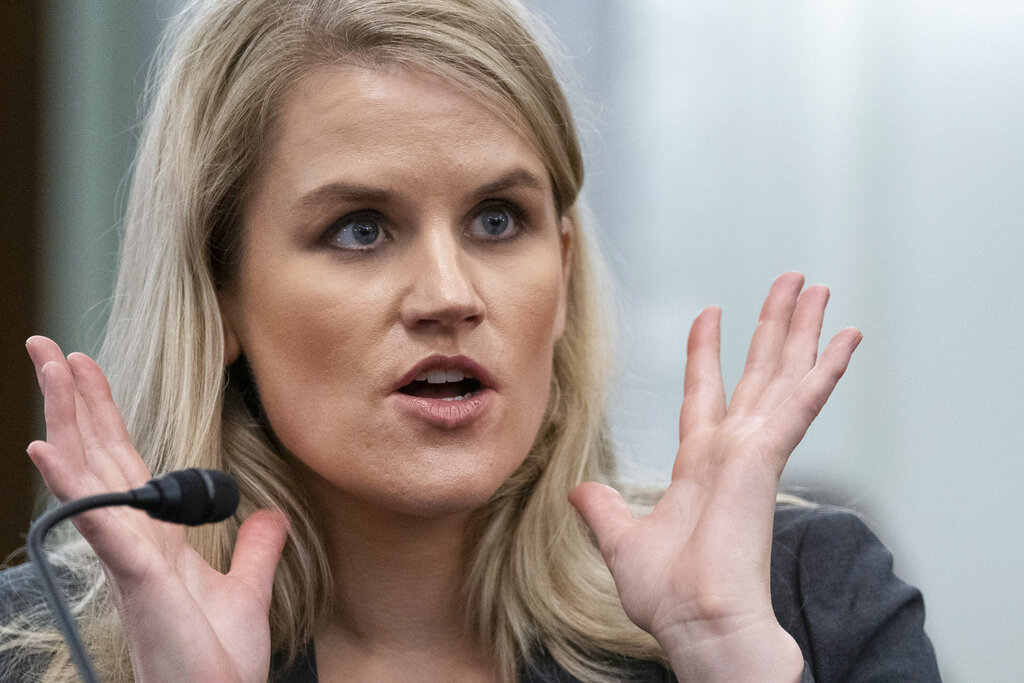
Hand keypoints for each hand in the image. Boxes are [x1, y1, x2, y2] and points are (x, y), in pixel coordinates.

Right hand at [25, 336, 287, 682]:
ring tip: (50, 368)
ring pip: (90, 474)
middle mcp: (130, 540)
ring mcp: (127, 557)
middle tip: (47, 346)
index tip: (87, 369)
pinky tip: (47, 449)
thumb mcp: (245, 589)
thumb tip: (271, 513)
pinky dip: (72, 486)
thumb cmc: (218, 659)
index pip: (123, 462)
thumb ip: (254, 548)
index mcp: (154, 537)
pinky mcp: (136, 579)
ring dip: (68, 418)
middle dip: (73, 399)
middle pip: (96, 455)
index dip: (104, 415)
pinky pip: (101, 524)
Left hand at [569, 273, 861, 681]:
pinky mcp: (766, 459)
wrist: (697, 624)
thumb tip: (579, 492)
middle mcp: (733, 451)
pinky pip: (800, 404)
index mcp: (700, 465)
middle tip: (794, 285)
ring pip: (783, 376)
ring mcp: (754, 452)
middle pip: (758, 373)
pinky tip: (845, 340)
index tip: (711, 313)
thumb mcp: (622, 543)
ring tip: (819, 290)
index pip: (706, 392)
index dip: (707, 352)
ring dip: (802, 331)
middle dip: (774, 327)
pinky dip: (823, 370)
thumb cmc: (671, 598)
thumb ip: (603, 511)